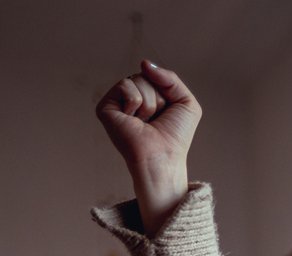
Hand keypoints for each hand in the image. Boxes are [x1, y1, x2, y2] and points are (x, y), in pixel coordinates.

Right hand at [95, 61, 201, 233]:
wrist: (163, 156)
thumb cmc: (175, 136)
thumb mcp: (186, 103)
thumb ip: (170, 78)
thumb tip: (144, 63)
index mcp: (146, 97)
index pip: (155, 75)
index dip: (167, 92)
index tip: (166, 114)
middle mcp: (129, 98)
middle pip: (146, 76)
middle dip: (158, 97)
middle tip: (154, 119)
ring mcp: (117, 102)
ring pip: (137, 80)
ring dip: (150, 102)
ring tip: (145, 122)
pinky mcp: (105, 107)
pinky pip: (125, 86)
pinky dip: (136, 102)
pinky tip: (134, 120)